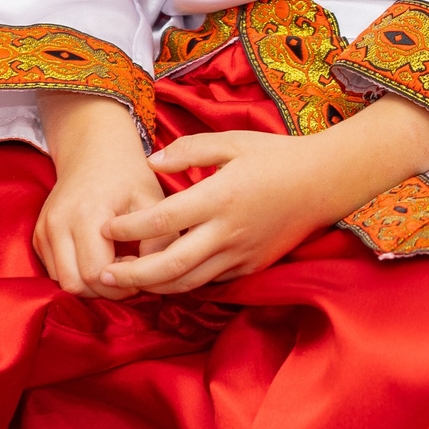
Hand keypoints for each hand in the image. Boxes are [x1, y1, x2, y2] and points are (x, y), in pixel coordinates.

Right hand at [33, 91, 166, 296]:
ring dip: (90, 285)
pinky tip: (101, 257)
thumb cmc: (129, 175)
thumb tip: (157, 277)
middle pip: (75, 285)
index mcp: (87, 214)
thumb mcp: (153, 200)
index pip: (96, 273)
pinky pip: (55, 272)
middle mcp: (58, 224)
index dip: (122, 282)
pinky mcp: (38, 236)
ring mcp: (43, 231)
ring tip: (117, 263)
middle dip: (105, 289)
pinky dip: (78, 274)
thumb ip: (160, 239)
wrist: (94, 149)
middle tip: (130, 271)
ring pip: (62, 282)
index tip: (142, 268)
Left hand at [96, 95, 428, 293]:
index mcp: (220, 197)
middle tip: (102, 275)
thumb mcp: (234, 141)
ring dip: (152, 287)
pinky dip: (184, 283)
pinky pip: (211, 281)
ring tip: (127, 283)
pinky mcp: (251, 266)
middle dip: (131, 275)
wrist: (327, 181)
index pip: (162, 220)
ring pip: (188, 283)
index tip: (107, 228)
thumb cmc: (279, 156)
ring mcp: (241, 254)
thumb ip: (190, 149)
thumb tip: (153, 162)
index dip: (129, 228)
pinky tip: (166, 278)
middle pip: (168, 266)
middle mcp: (227, 232)